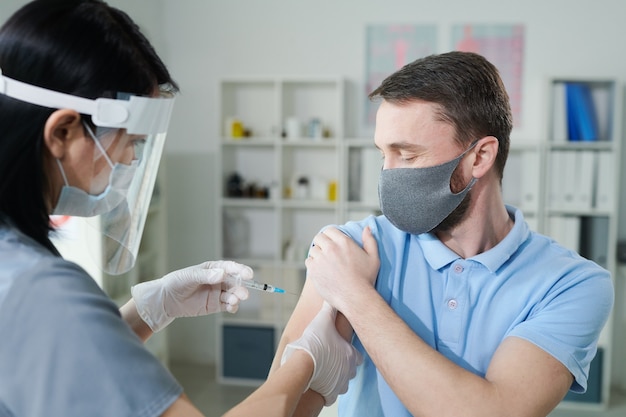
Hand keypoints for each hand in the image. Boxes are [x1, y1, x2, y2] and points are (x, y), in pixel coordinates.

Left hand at [131, 260, 252, 331]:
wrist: (166, 299)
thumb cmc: (177, 282)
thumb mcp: (190, 276)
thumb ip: (206, 276)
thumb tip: (222, 274)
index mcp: (214, 269)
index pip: (230, 268)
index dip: (240, 270)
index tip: (248, 274)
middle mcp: (218, 280)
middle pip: (234, 282)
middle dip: (241, 287)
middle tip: (244, 293)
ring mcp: (217, 293)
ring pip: (233, 294)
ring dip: (236, 297)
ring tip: (234, 301)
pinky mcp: (214, 305)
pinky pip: (227, 305)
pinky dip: (232, 307)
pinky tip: (232, 307)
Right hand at [280, 302, 362, 404]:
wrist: (304, 366)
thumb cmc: (314, 343)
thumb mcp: (322, 321)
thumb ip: (329, 310)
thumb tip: (331, 298)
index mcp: (351, 354)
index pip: (358, 355)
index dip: (349, 351)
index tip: (341, 348)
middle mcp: (350, 370)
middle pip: (351, 369)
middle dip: (343, 365)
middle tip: (332, 359)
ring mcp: (342, 383)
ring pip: (343, 381)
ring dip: (336, 376)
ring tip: (324, 370)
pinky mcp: (332, 394)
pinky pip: (332, 393)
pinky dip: (327, 388)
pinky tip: (320, 380)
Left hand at [305, 226, 379, 311]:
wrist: (356, 298)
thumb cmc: (365, 279)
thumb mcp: (373, 258)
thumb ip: (370, 241)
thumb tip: (367, 229)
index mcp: (344, 242)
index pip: (329, 230)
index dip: (330, 236)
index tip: (331, 243)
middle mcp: (331, 248)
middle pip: (319, 238)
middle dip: (322, 243)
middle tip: (326, 252)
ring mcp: (321, 259)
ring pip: (313, 250)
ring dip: (317, 255)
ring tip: (324, 263)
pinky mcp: (314, 270)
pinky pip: (308, 261)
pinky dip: (312, 265)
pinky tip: (320, 270)